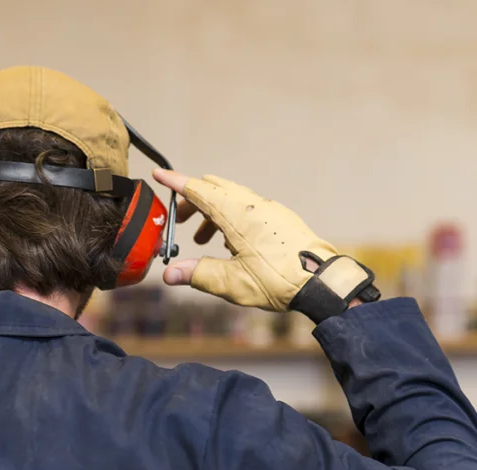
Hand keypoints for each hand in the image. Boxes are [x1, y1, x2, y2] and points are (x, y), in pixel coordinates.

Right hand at [151, 169, 376, 320]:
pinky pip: (248, 206)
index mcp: (237, 215)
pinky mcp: (281, 218)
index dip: (175, 183)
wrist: (322, 282)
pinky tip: (231, 242)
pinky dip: (230, 216)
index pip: (198, 191)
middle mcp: (253, 205)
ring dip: (211, 212)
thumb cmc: (278, 280)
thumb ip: (197, 273)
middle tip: (179, 221)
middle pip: (213, 190)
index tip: (159, 174)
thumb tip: (169, 274)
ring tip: (203, 240)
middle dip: (192, 201)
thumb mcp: (231, 281)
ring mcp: (269, 210)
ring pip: (231, 198)